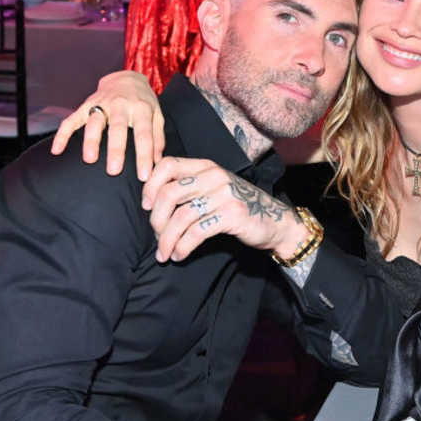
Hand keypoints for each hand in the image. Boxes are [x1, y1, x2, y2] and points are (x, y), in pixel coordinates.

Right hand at [50, 71, 164, 179]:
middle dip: (116, 149)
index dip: (144, 155)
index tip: (144, 175)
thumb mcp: (157, 115)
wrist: (127, 77)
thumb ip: (158, 138)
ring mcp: (102, 104)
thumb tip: (158, 162)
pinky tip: (56, 150)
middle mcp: (121, 105)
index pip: (144, 134)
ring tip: (89, 160)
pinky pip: (72, 119)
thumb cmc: (143, 102)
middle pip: (118, 128)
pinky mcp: (85, 105)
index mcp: (141, 108)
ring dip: (91, 140)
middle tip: (114, 170)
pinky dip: (62, 134)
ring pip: (95, 122)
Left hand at [142, 157, 307, 262]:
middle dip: (156, 220)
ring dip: (167, 239)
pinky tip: (179, 254)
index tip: (146, 206)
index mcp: (206, 166)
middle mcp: (214, 176)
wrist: (274, 222)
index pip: (167, 165)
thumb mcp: (213, 189)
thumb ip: (189, 188)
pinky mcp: (232, 215)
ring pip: (181, 217)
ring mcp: (225, 194)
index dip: (150, 186)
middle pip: (169, 194)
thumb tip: (152, 205)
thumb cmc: (236, 208)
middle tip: (156, 237)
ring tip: (164, 253)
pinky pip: (197, 232)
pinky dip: (183, 246)